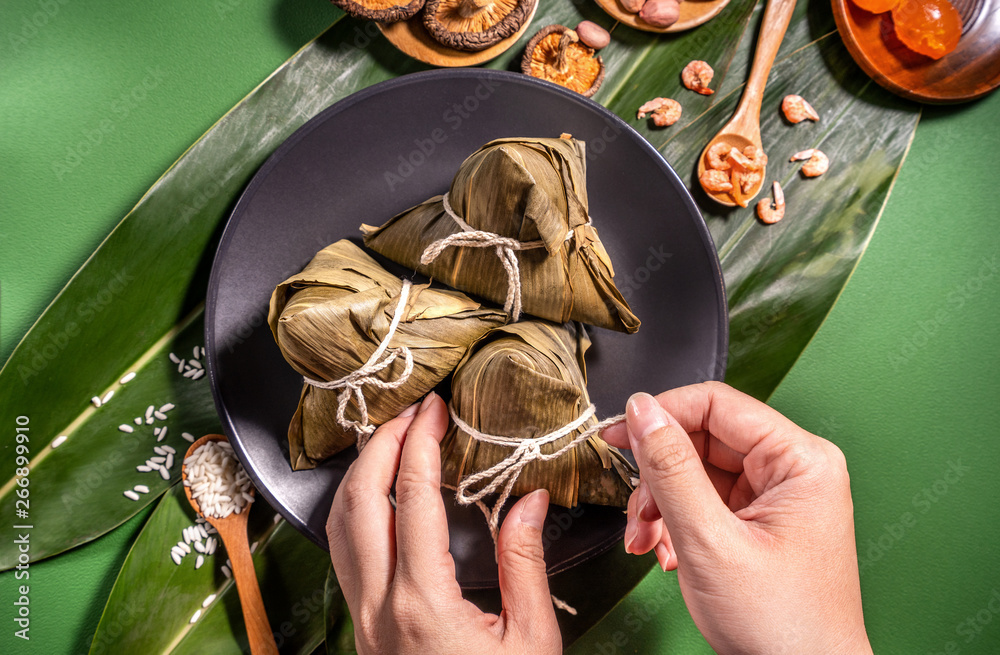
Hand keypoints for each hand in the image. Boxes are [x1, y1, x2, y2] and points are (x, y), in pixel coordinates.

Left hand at [326, 393, 561, 654]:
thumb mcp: (531, 639)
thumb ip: (524, 563)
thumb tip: (528, 499)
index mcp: (424, 604)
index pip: (414, 500)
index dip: (422, 445)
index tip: (435, 411)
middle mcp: (380, 607)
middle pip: (359, 502)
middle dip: (381, 445)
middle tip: (409, 412)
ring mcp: (363, 618)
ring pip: (337, 526)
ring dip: (360, 474)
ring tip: (390, 441)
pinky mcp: (362, 627)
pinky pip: (342, 553)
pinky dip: (354, 509)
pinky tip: (377, 496)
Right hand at [602, 382, 872, 654]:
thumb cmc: (783, 626)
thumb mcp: (710, 541)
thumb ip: (671, 470)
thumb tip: (642, 412)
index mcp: (801, 461)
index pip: (717, 405)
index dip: (662, 414)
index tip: (619, 432)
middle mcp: (792, 470)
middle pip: (702, 439)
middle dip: (658, 476)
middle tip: (634, 507)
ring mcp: (775, 497)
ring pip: (695, 471)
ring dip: (660, 504)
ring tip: (646, 539)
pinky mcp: (758, 521)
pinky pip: (703, 500)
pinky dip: (674, 522)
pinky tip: (663, 549)